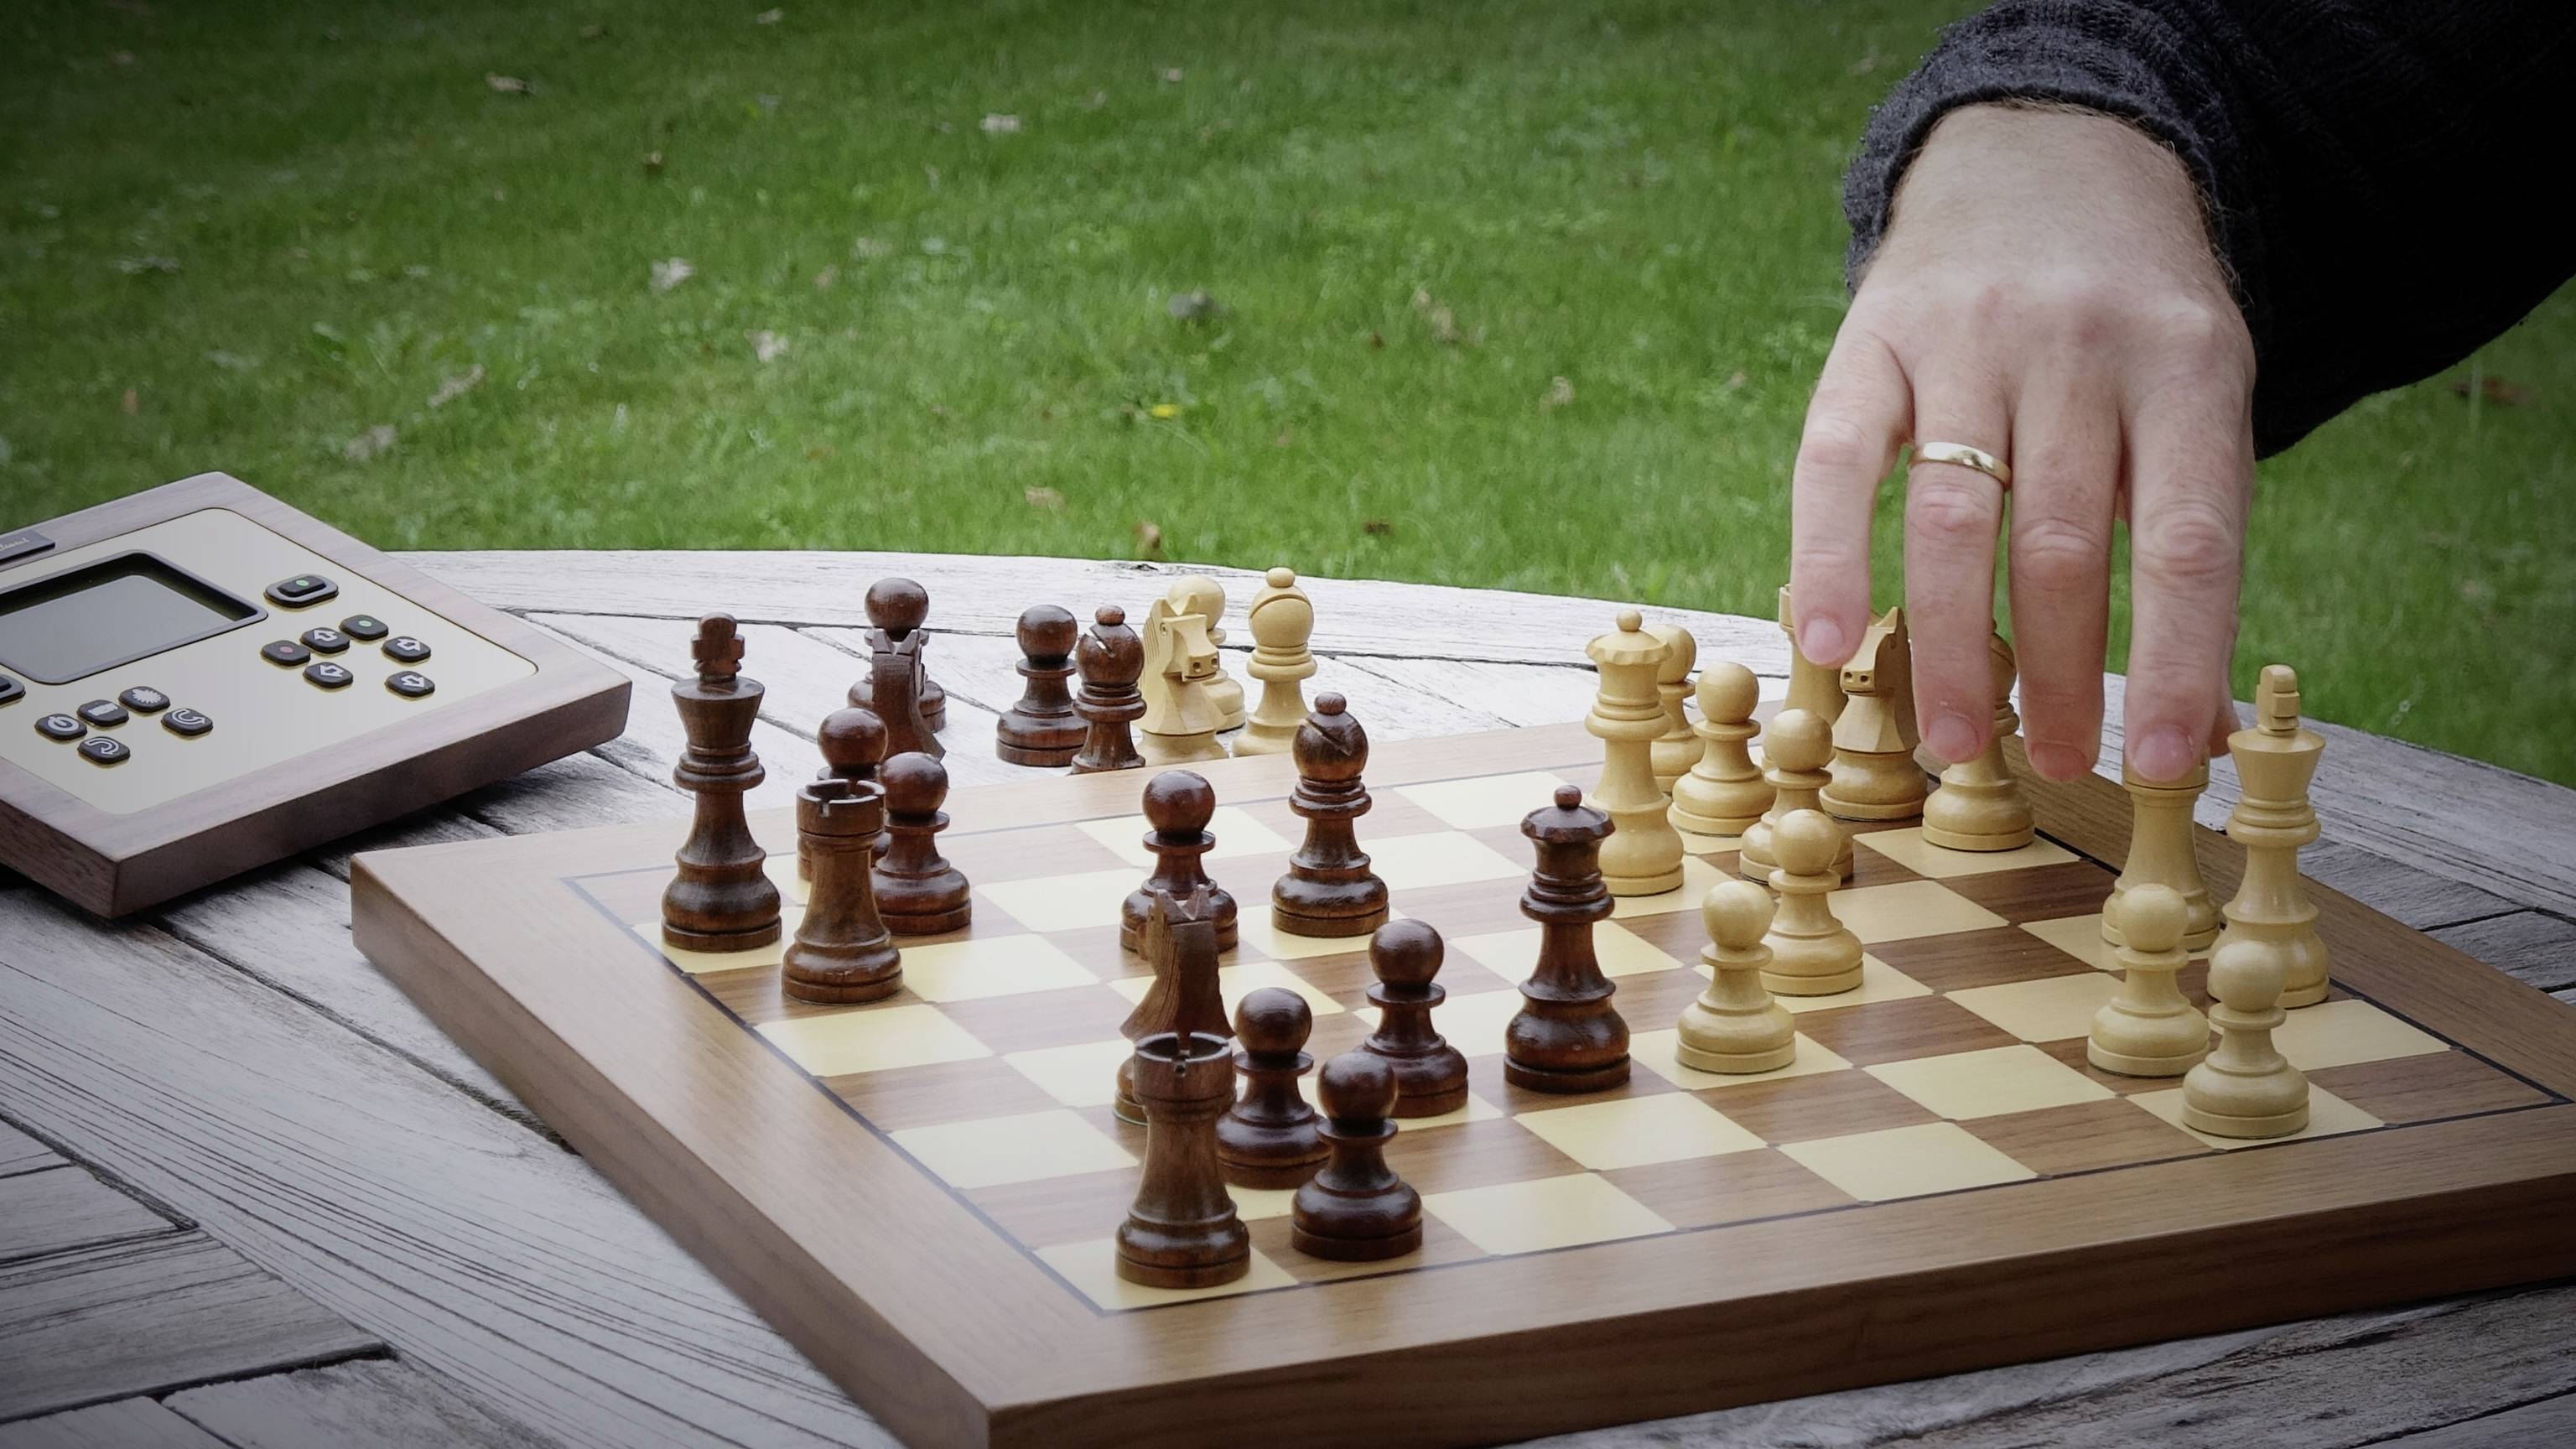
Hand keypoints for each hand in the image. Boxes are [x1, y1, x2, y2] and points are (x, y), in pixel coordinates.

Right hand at [1790, 103, 2253, 782]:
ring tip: (1960, 742)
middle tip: (2053, 765)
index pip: (2192, 539)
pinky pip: (1837, 461)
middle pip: (2064, 540)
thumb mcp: (2196, 402)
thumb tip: (2191, 725)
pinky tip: (1827, 640)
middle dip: (2057, 672)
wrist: (2045, 157)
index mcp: (2189, 367)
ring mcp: (1970, 338)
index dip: (2175, 660)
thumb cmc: (2129, 321)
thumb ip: (2190, 549)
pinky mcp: (1874, 338)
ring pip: (1956, 518)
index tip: (2158, 762)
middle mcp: (2079, 347)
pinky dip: (1828, 558)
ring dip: (1952, 646)